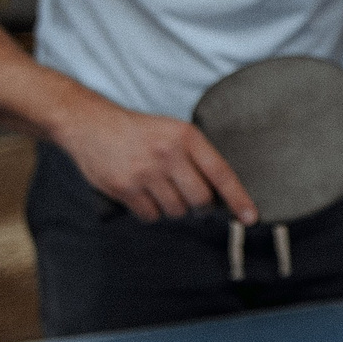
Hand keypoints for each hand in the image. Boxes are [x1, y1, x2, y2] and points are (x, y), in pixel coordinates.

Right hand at [54, 102, 254, 222]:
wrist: (91, 124)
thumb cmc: (139, 131)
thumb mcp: (172, 131)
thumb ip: (195, 157)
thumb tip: (220, 195)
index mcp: (186, 137)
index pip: (221, 173)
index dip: (238, 198)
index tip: (251, 217)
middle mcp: (168, 154)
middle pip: (201, 200)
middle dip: (201, 208)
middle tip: (193, 202)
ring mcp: (146, 172)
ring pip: (176, 211)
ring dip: (173, 209)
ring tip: (161, 190)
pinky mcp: (125, 188)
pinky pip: (151, 216)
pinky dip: (151, 213)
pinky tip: (143, 195)